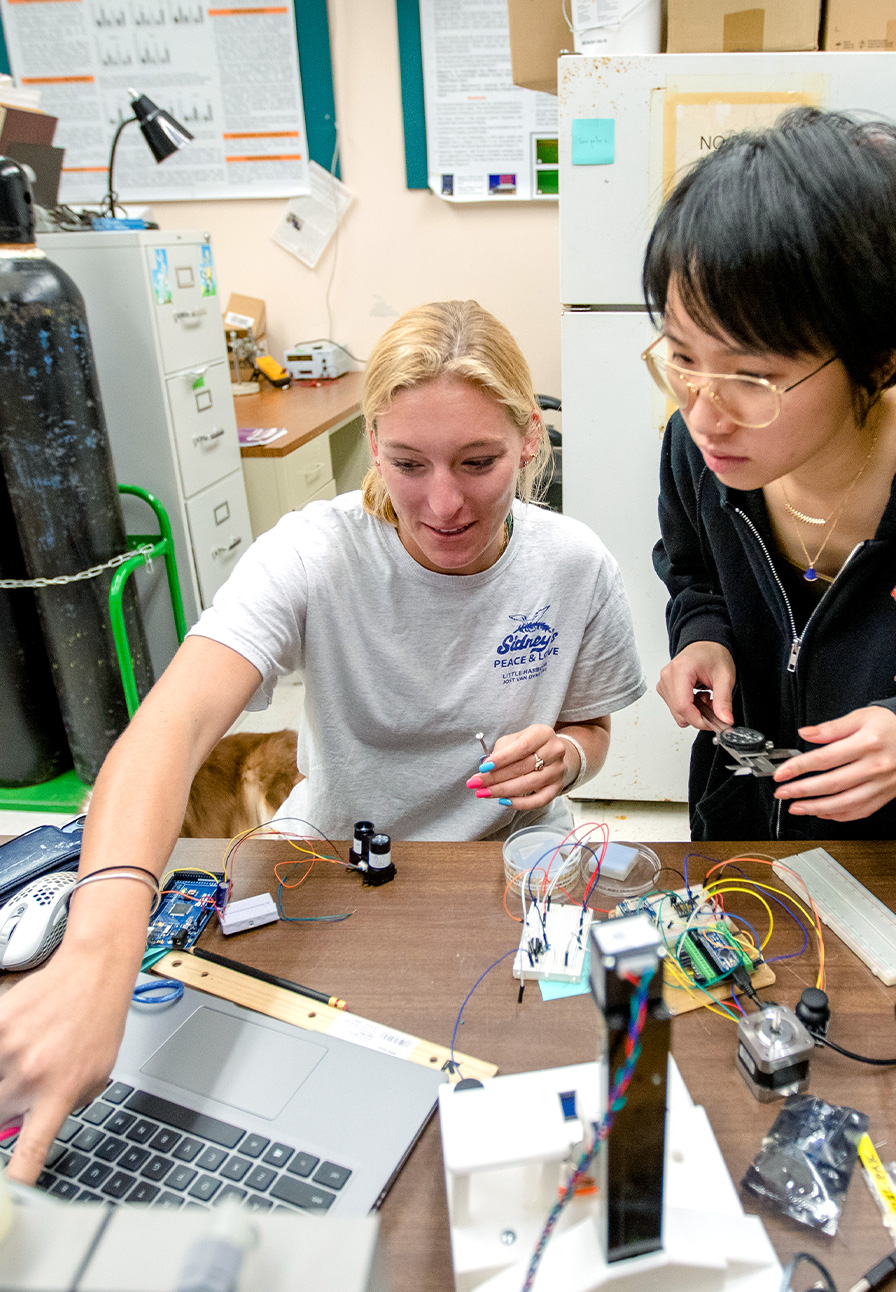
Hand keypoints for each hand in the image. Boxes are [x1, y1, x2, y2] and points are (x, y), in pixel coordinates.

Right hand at [0, 944, 133, 1183]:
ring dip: (3, 1078)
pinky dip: (2, 1052)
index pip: (28, 1153)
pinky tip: (20, 1037)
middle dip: (6, 1112)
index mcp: (59, 1093)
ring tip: (30, 1054)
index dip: (14, 1180)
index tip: (8, 1195)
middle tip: (23, 1091)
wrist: (92, 972)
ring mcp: (8, 1049)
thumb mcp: (97, 1075)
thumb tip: (36, 1126)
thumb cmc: (99, 1022)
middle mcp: (31, 1075)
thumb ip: (65, 1105)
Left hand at [467, 724, 568, 809]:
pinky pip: (539, 800)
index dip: (501, 759)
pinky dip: (520, 803)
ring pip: (529, 784)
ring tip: (485, 793)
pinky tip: (504, 801)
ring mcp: (558, 770)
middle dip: (496, 777)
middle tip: (476, 783)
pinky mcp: (557, 787)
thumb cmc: (528, 746)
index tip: (483, 768)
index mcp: (543, 734)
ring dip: (503, 790)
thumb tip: (485, 768)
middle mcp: (554, 751)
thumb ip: (500, 751)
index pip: (521, 747)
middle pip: (522, 767)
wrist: (553, 755)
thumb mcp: (514, 739)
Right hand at [657, 641, 735, 729]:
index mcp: (681, 670)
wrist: (706, 644)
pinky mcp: (664, 688)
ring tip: (706, 697)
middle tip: (713, 705)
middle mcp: (667, 676)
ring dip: (694, 712)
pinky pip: (675, 708)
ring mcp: (663, 682)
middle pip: (678, 711)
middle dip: (698, 716)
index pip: (683, 706)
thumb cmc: (713, 655)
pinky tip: (697, 697)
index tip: (713, 722)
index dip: (699, 719)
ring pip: (676, 712)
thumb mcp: (725, 676)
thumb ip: (724, 700)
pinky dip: (688, 708)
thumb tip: (725, 720)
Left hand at [773, 706, 895, 821]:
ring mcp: (881, 784)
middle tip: (782, 792)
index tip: (782, 773)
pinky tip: (822, 812)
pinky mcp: (885, 796)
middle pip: (832, 783)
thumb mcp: (862, 717)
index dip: (799, 767)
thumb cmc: (889, 727)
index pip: (825, 758)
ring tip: (796, 807)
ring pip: (844, 803)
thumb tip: (806, 733)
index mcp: (867, 743)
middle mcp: (875, 766)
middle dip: (802, 791)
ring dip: (816, 808)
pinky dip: (838, 815)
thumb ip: (832, 728)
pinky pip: (859, 811)